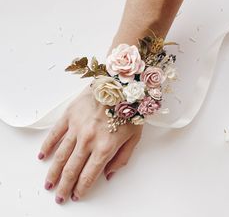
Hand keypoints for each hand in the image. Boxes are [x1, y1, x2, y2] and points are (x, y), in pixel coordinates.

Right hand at [38, 84, 142, 203]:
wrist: (121, 85)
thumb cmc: (130, 110)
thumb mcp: (134, 138)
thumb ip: (121, 159)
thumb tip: (107, 175)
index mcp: (106, 147)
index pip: (89, 175)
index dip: (82, 188)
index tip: (76, 195)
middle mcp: (89, 140)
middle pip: (72, 169)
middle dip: (65, 186)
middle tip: (59, 196)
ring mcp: (77, 127)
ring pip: (61, 155)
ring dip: (54, 172)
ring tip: (49, 184)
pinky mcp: (70, 115)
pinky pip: (55, 134)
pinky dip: (48, 146)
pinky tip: (42, 156)